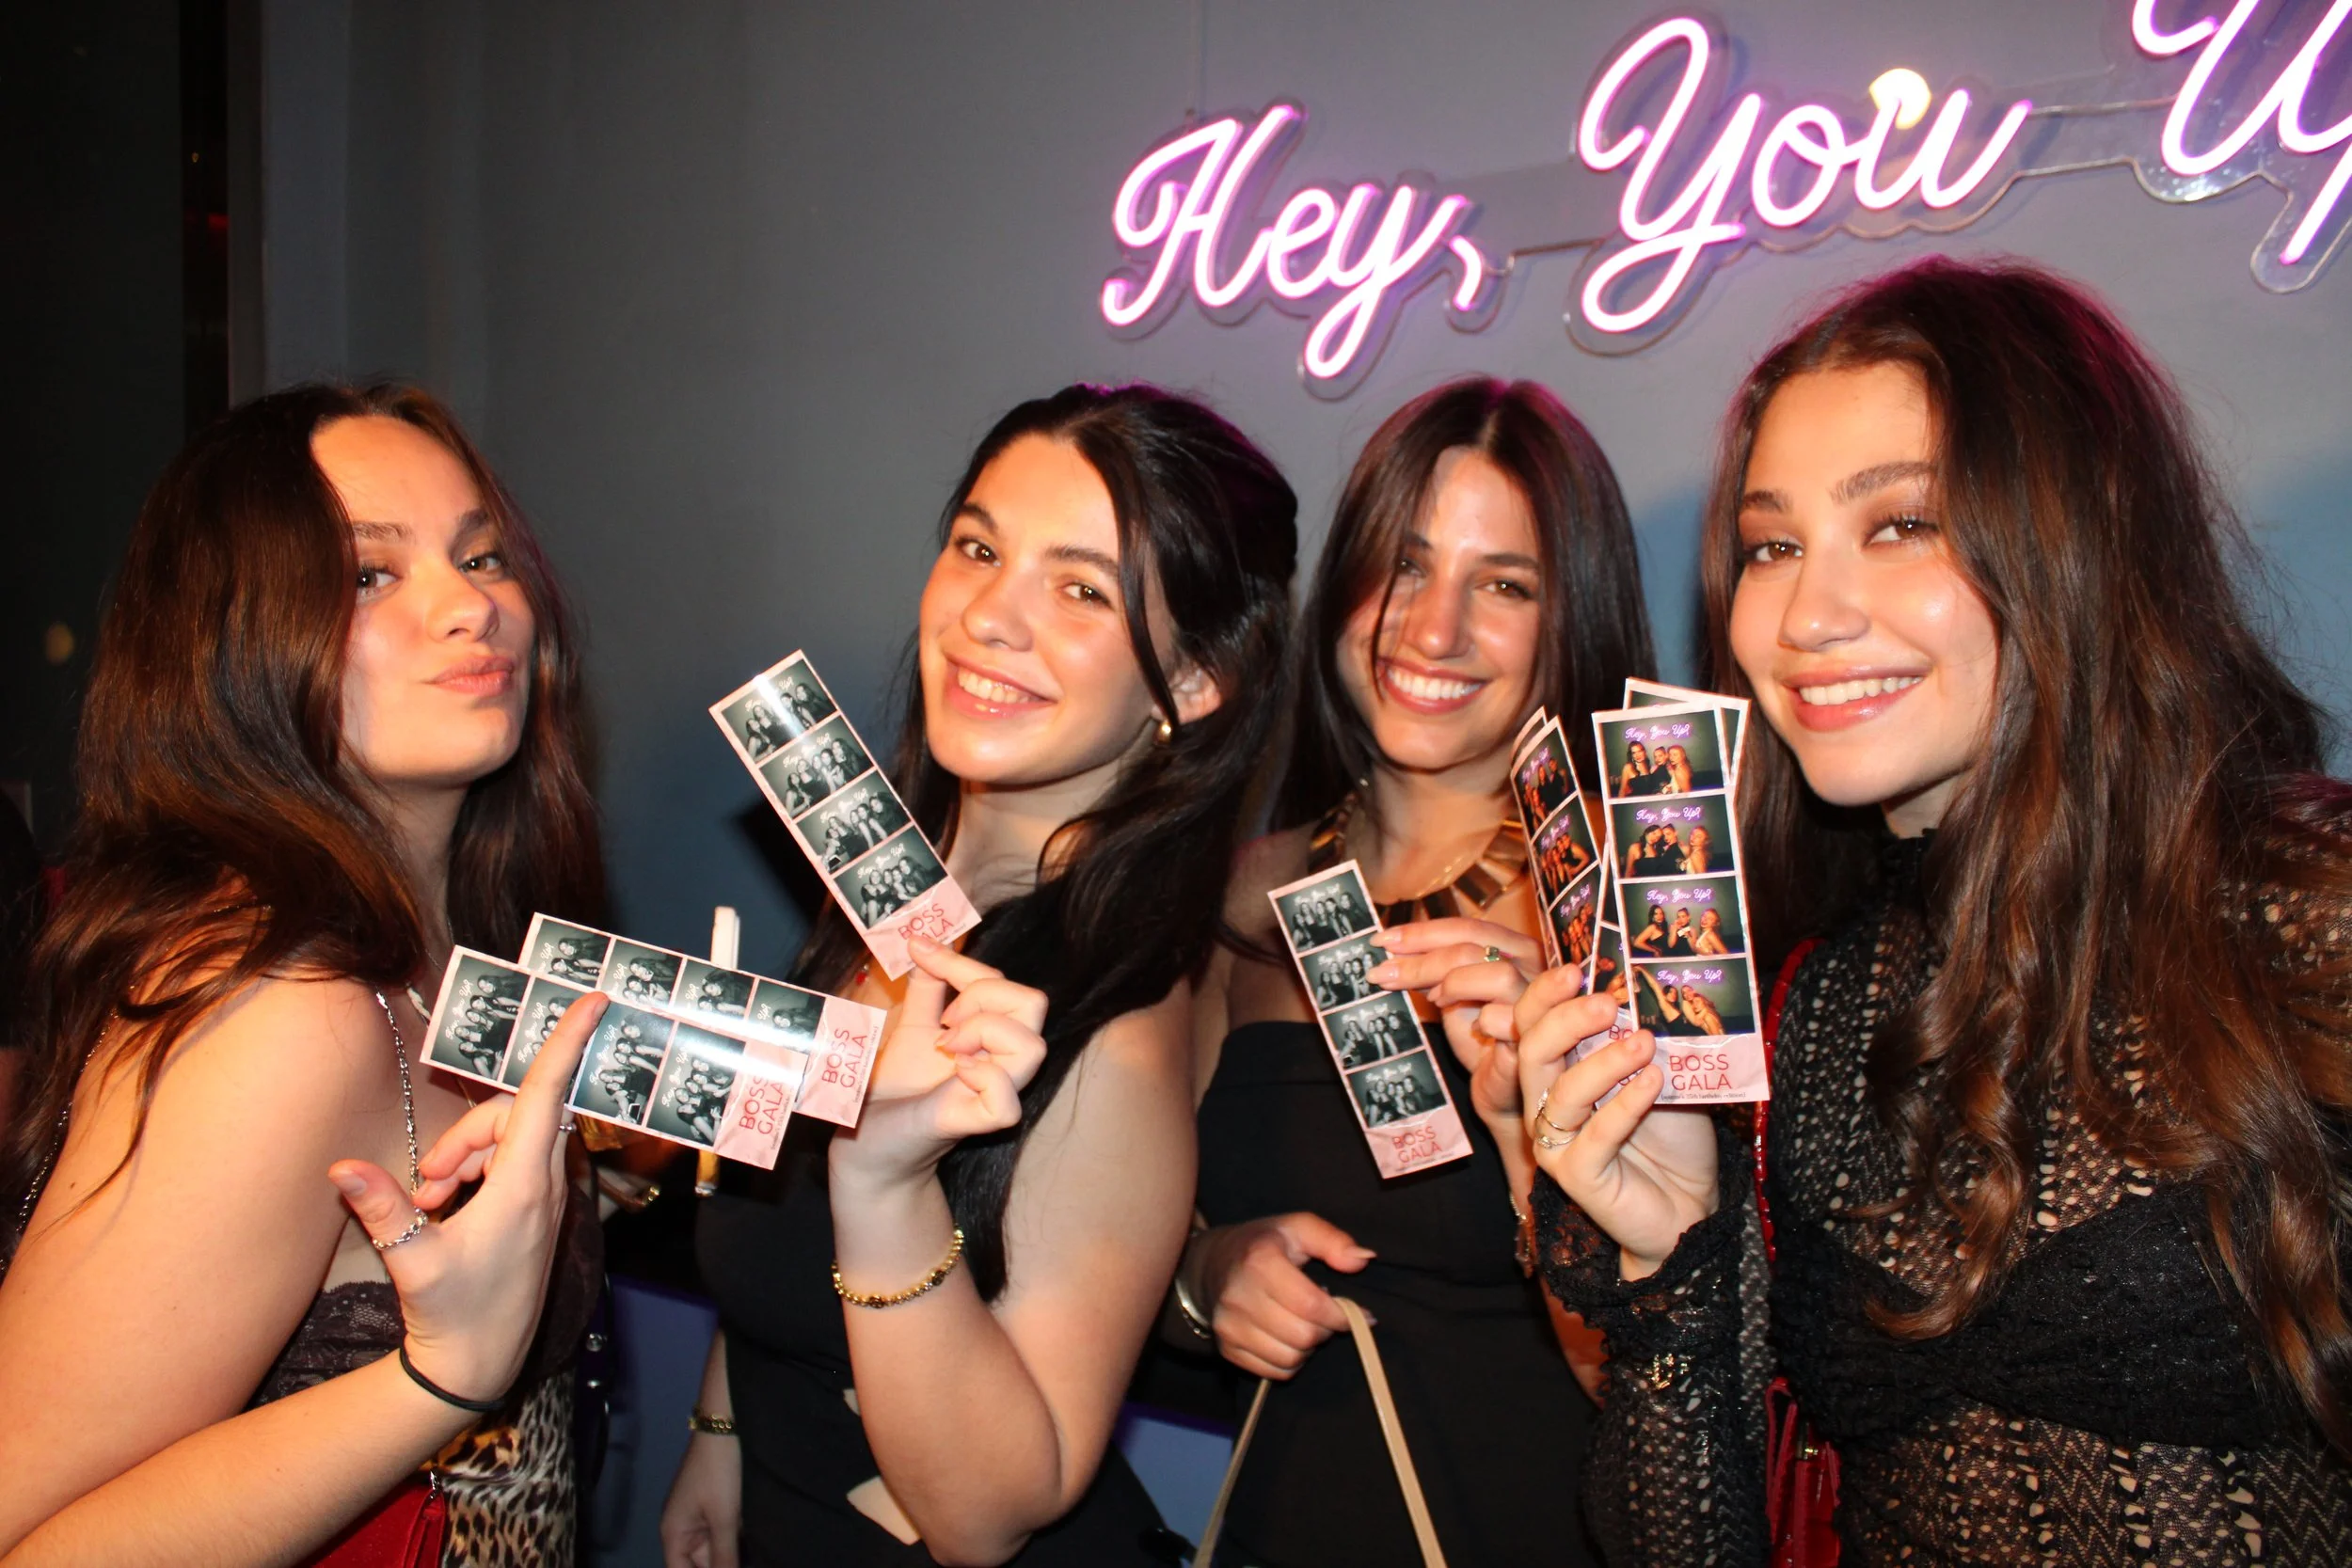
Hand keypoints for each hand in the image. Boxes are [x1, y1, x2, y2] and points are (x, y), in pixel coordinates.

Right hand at [330, 990, 607, 1403]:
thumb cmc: (454, 1316)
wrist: (479, 1365)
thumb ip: (381, 1209)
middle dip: (463, 1136)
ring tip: (428, 1200)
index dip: (567, 1044)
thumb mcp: (411, 1261)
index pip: (547, 1098)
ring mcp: (544, 1198)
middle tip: (426, 1185)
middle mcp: (544, 1187)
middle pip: (510, 1117)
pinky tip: (440, 1205)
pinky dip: (474, 1171)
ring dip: (464, 1156)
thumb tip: (341, 1168)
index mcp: (524, 1189)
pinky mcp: (535, 1211)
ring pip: (508, 1139)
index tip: (595, 1002)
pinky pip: (511, 1162)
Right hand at [659, 1426, 741, 1567]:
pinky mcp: (721, 1506)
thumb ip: (724, 1556)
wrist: (727, 1425)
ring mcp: (703, 1516)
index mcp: (674, 1534)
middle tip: (746, 1562)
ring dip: (733, 1554)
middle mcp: (685, 1529)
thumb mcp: (723, 1518)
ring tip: (754, 1556)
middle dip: (723, 1564)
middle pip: (701, 1563)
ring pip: (717, 1549)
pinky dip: (739, 1541)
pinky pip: (727, 1533)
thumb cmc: (718, 1472)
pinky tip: (755, 1546)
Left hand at [831, 937, 1047, 1188]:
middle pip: (1034, 1004)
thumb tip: (923, 942)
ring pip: (1033, 1048)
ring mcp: (990, 1096)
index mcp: (989, 1037)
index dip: (964, 960)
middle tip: (943, 1020)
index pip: (1004, 983)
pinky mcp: (969, 1126)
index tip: (919, 950)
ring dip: (983, 1032)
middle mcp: (999, 1064)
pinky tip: (953, 1075)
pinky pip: (1006, 1103)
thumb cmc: (893, 1090)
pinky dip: (981, 1079)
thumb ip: (927, 988)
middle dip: (983, 993)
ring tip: (945, 1045)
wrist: (863, 1147)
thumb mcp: (911, 1028)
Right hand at [1189, 1213, 1373, 1379]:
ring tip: (1305, 1324)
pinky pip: (1273, 1372)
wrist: (1211, 1265)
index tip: (1358, 1313)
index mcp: (1259, 1262)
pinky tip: (1287, 1337)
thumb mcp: (1298, 1227)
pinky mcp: (1226, 1349)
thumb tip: (1363, 1259)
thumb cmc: (1263, 1245)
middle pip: (1303, 1336)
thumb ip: (1332, 1240)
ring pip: (1290, 1359)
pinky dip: (1289, 1360)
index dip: (1342, 1315)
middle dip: (1325, 1329)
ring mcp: (1229, 1326)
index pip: (1311, 1305)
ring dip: (1308, 1346)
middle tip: (1326, 1315)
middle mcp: (1238, 1297)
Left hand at [1370, 918, 1540, 1124]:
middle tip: (1382, 972)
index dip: (1423, 932)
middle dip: (1422, 957)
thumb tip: (1393, 951)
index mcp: (1515, 952)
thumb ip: (1436, 971)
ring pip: (1497, 974)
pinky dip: (1482, 1020)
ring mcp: (1538, 1003)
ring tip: (1433, 1001)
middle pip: (1476, 946)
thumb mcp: (1454, 997)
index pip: (1469, 928)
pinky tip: (1471, 1028)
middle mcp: (1534, 970)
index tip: (1382, 941)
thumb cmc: (1481, 1042)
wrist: (1500, 1092)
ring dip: (1454, 983)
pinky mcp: (1535, 1038)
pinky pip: (1508, 1019)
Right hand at [1513, 968, 1715, 1279]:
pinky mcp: (1576, 1176)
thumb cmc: (1672, 1132)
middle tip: (1608, 1000)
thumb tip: (1641, 986)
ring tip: (1644, 1043)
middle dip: (1566, 1018)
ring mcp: (1556, 1141)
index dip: (1544, 993)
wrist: (1693, 1200)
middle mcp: (1547, 1101)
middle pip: (1532, 1049)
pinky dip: (1624, 1104)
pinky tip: (1655, 1082)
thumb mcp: (1659, 1069)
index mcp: (1559, 1068)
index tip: (1578, 968)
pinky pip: (1594, 1135)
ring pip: (1560, 1091)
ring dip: (1604, 1061)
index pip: (1530, 1022)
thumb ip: (1638, 1035)